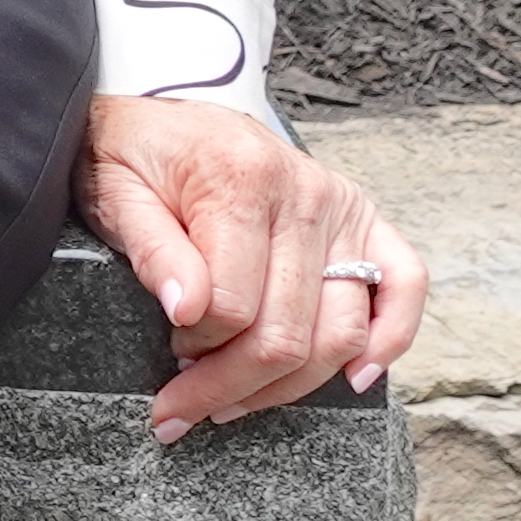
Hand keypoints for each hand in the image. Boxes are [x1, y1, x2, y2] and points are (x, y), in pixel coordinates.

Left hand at [76, 93, 426, 443]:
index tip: (167, 356)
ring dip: (289, 386)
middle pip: (286, 332)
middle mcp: (304, 192)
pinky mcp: (364, 220)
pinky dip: (391, 338)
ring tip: (235, 399)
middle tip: (184, 406)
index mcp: (240, 179)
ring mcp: (341, 207)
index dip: (195, 346)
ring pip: (339, 331)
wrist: (165, 114)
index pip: (232, 305)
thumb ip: (151, 249)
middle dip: (231, 385)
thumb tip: (186, 309)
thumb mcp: (116, 192)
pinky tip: (356, 376)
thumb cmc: (138, 156)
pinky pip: (404, 283)